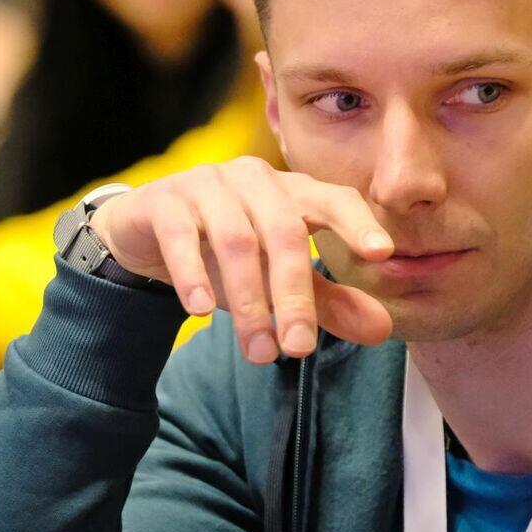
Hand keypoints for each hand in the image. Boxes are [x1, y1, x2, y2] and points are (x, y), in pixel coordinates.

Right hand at [88, 159, 394, 362]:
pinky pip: (182, 236)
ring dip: (247, 300)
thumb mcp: (279, 278)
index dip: (358, 222)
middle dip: (294, 294)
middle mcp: (255, 179)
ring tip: (257, 352)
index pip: (334, 199)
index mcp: (292, 191)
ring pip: (236, 239)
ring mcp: (208, 184)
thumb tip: (383, 329)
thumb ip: (329, 301)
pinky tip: (199, 311)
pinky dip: (192, 274)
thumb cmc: (226, 253)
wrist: (147, 233)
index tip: (383, 254)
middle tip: (298, 349)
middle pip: (284, 232)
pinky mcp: (165, 201)